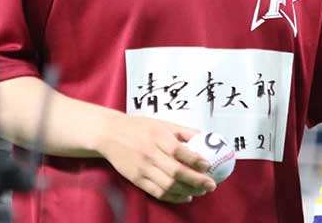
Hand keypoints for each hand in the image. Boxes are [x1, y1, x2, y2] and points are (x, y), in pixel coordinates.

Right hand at [97, 113, 217, 202]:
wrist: (110, 134)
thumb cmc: (139, 127)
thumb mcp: (162, 123)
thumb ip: (184, 131)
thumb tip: (206, 137)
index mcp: (158, 136)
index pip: (179, 151)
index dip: (196, 160)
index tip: (209, 166)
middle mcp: (150, 153)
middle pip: (176, 172)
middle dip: (197, 181)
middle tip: (211, 184)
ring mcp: (142, 168)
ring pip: (168, 186)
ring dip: (188, 191)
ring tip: (201, 191)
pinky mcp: (136, 179)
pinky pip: (157, 192)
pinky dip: (173, 197)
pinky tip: (185, 196)